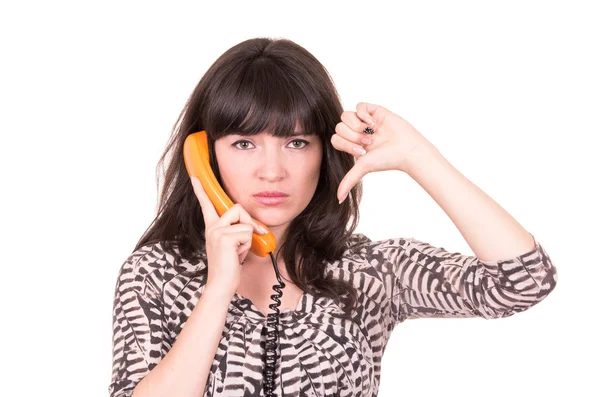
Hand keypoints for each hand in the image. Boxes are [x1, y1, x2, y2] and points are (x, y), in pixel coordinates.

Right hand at [190, 176, 267, 296]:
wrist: (221, 284)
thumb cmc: (229, 267)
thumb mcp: (233, 245)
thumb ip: (237, 231)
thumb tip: (254, 226)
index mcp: (212, 227)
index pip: (206, 205)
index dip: (201, 190)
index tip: (195, 178)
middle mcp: (212, 227)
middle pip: (238, 209)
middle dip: (248, 223)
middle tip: (243, 242)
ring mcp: (217, 231)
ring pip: (246, 222)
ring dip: (248, 239)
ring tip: (237, 252)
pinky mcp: (225, 237)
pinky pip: (248, 232)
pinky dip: (247, 245)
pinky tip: (237, 255)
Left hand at [332, 102, 432, 202]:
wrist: (407, 150)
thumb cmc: (388, 160)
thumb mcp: (363, 168)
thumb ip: (348, 180)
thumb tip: (338, 199)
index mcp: (352, 144)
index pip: (336, 139)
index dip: (345, 144)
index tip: (362, 151)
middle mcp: (357, 132)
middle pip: (339, 127)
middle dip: (353, 136)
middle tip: (369, 142)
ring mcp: (365, 121)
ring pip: (346, 115)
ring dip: (357, 126)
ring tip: (371, 132)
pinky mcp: (374, 111)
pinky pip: (359, 105)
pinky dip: (363, 114)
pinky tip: (373, 123)